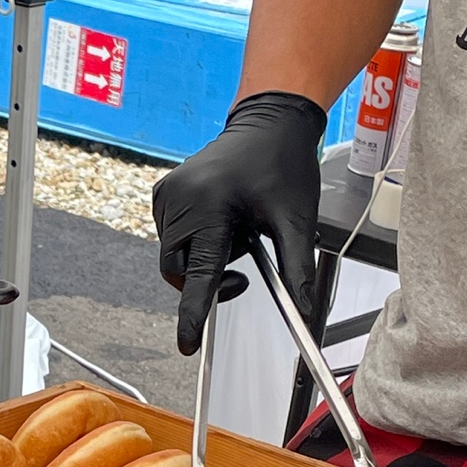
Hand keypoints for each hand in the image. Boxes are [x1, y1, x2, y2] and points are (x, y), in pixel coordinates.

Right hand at [153, 91, 326, 354]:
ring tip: (236, 229)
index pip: (200, 274)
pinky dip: (195, 241)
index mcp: (210, 206)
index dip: (194, 313)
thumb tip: (303, 310)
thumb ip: (296, 268)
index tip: (188, 344)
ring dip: (204, 257)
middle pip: (180, 269)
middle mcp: (180, 200)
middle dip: (208, 279)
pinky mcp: (162, 195)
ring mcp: (166, 196)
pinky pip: (172, 237)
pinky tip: (220, 219)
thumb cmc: (283, 165)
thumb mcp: (296, 219)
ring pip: (176, 256)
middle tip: (244, 271)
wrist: (268, 122)